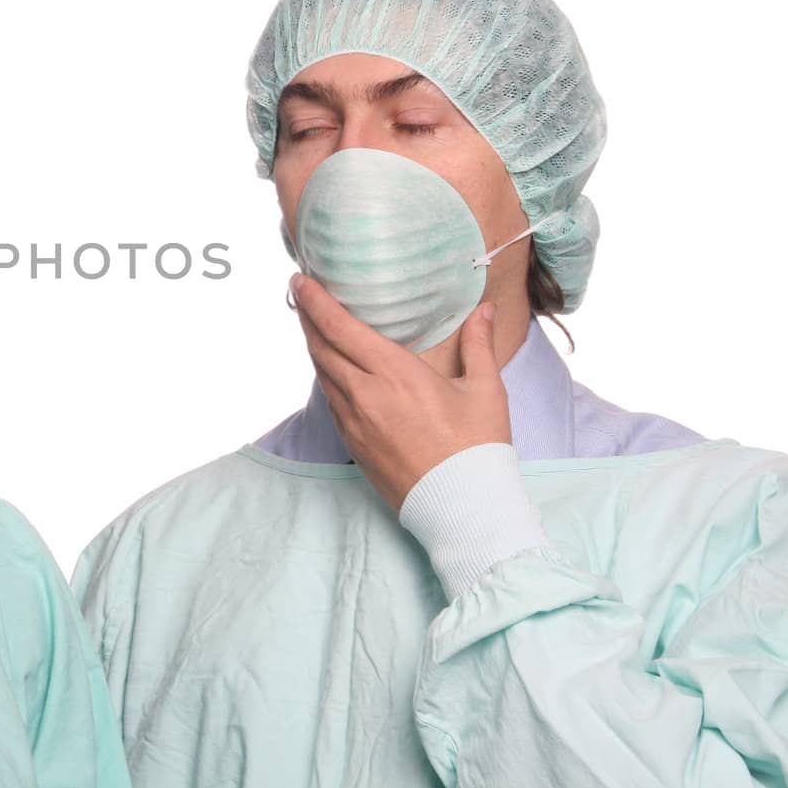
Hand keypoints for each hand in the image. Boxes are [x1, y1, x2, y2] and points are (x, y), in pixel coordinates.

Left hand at [290, 272, 509, 510]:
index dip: (316, 301)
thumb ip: (479, 345)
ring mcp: (354, 421)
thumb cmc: (478, 449)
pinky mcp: (352, 443)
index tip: (302, 280)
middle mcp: (366, 394)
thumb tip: (485, 311)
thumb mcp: (485, 390)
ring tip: (312, 325)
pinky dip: (325, 375)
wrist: (463, 507)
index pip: (340, 327)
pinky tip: (331, 367)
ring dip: (314, 345)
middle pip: (321, 346)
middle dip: (307, 317)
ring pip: (321, 373)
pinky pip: (330, 399)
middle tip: (303, 294)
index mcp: (396, 374)